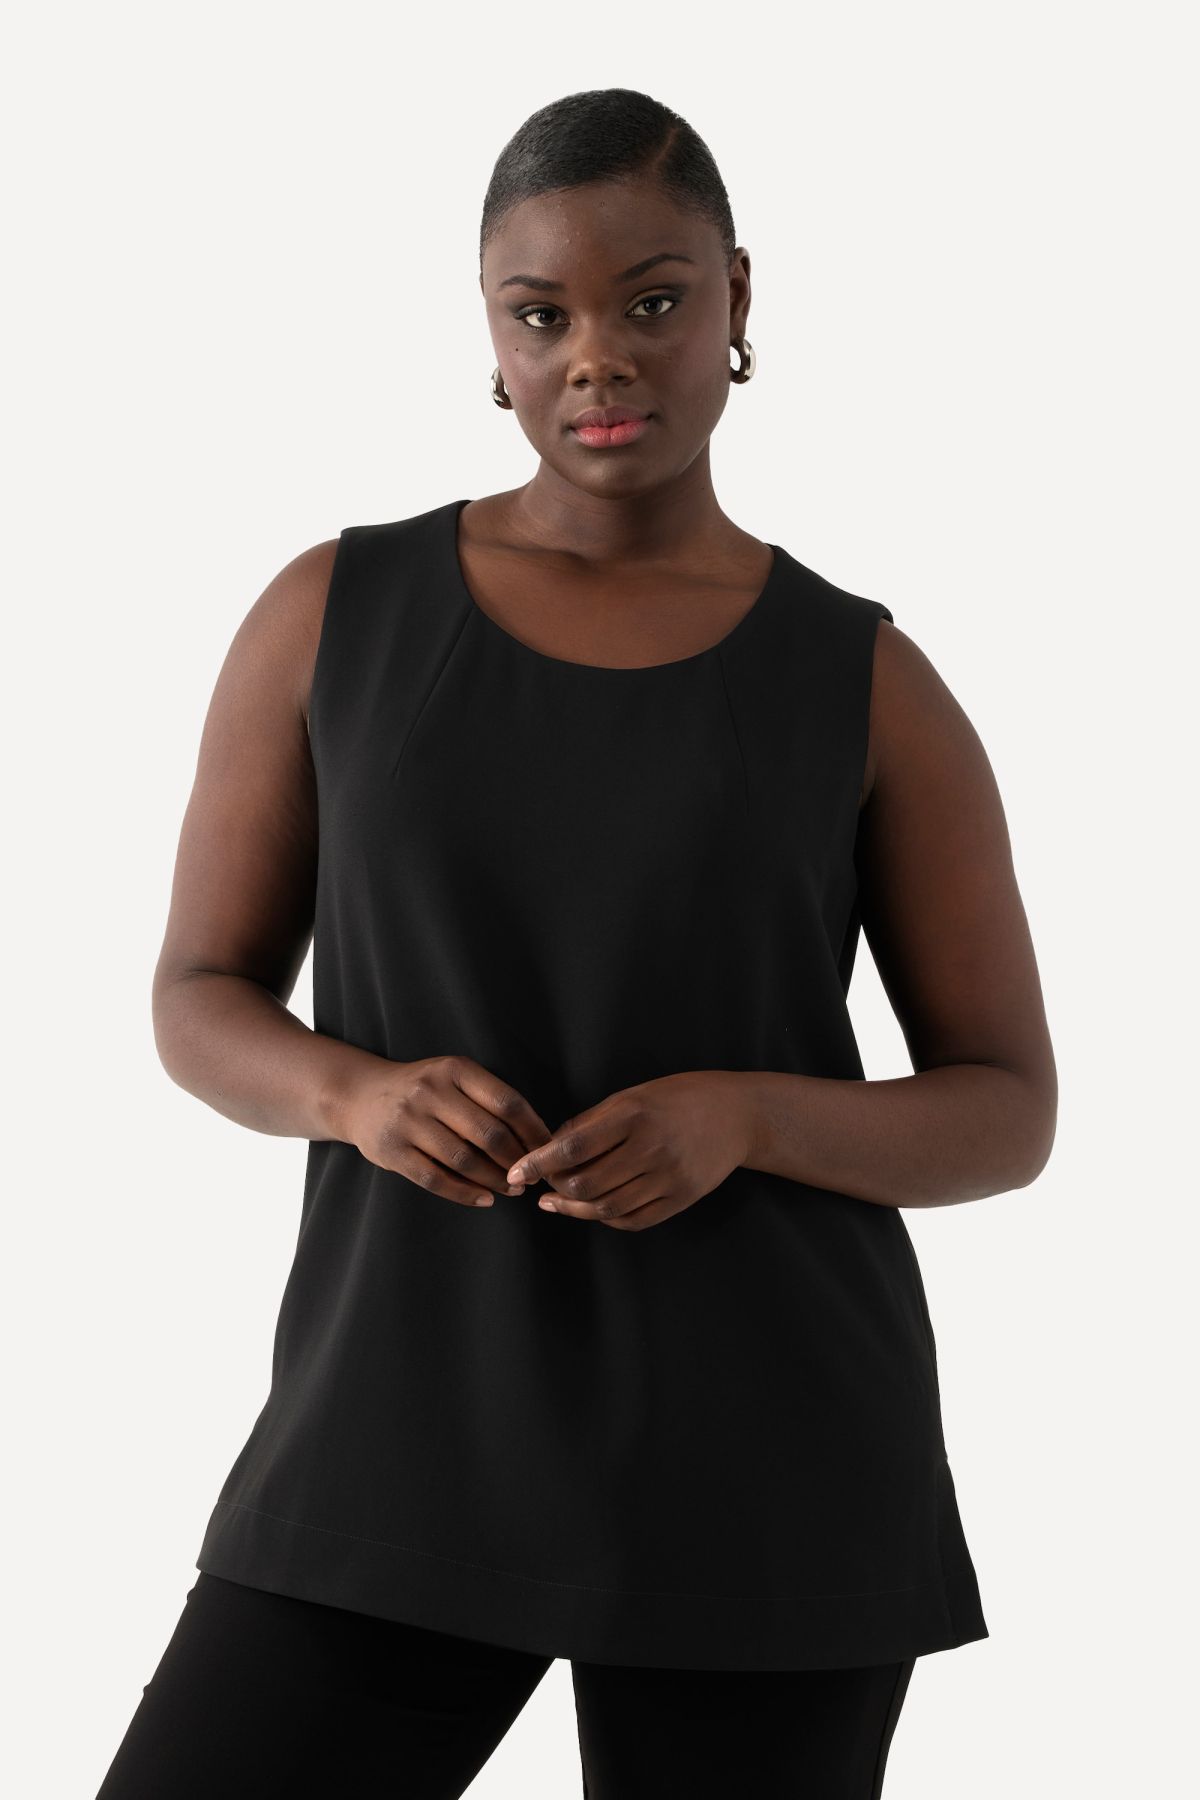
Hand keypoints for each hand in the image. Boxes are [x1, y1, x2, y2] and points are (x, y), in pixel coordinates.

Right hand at [344, 1055, 553, 1207]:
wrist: (360, 1095)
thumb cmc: (422, 1090)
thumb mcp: (452, 1077)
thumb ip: (488, 1099)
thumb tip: (536, 1138)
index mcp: (454, 1069)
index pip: (507, 1102)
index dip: (533, 1131)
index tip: (548, 1150)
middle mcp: (430, 1091)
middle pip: (489, 1134)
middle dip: (517, 1160)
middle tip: (530, 1175)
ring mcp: (408, 1121)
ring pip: (464, 1160)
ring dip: (495, 1180)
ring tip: (511, 1189)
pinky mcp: (392, 1151)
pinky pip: (436, 1179)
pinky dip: (465, 1193)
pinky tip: (484, 1199)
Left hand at [506, 1072, 753, 1230]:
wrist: (738, 1115)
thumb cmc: (679, 1097)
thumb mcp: (633, 1096)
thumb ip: (592, 1122)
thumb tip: (551, 1147)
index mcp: (635, 1116)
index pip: (574, 1148)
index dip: (539, 1163)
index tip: (516, 1172)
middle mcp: (652, 1148)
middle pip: (586, 1184)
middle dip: (555, 1188)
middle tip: (542, 1183)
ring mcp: (669, 1178)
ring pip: (607, 1208)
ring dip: (574, 1209)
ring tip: (557, 1201)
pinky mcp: (682, 1199)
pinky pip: (634, 1220)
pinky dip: (606, 1218)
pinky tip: (593, 1208)